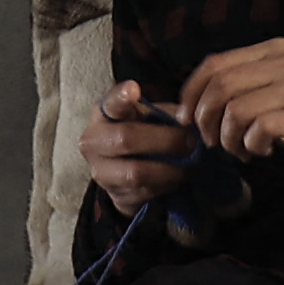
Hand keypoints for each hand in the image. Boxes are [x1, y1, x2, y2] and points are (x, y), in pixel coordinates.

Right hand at [80, 78, 196, 206]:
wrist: (122, 172)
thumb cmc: (140, 134)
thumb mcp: (148, 117)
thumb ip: (166, 113)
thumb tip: (189, 119)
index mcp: (103, 114)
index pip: (110, 103)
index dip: (121, 97)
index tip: (133, 89)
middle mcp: (93, 141)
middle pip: (126, 138)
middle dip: (165, 140)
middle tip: (190, 141)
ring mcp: (101, 171)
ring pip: (136, 172)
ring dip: (170, 168)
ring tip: (188, 162)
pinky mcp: (115, 195)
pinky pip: (145, 191)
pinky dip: (167, 184)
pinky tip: (178, 176)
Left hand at [175, 40, 283, 191]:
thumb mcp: (280, 91)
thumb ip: (245, 90)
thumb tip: (195, 108)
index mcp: (274, 50)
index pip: (214, 64)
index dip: (191, 93)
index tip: (186, 120)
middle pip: (219, 86)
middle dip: (205, 120)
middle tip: (213, 143)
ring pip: (236, 109)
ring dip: (230, 139)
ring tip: (242, 150)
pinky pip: (261, 129)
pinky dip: (252, 146)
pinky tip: (263, 152)